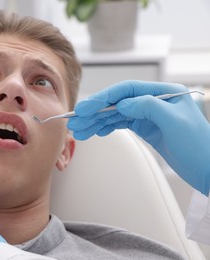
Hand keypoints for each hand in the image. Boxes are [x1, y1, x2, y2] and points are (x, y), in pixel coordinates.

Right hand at [67, 80, 209, 195]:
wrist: (209, 170)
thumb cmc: (200, 146)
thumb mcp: (175, 122)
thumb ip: (148, 107)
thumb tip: (122, 104)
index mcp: (164, 93)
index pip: (127, 90)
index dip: (104, 98)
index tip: (86, 107)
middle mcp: (154, 101)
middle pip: (118, 102)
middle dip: (96, 111)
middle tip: (77, 120)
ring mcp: (150, 116)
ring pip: (117, 115)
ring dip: (98, 121)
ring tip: (81, 130)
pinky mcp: (148, 128)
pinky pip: (122, 124)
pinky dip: (108, 127)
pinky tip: (97, 131)